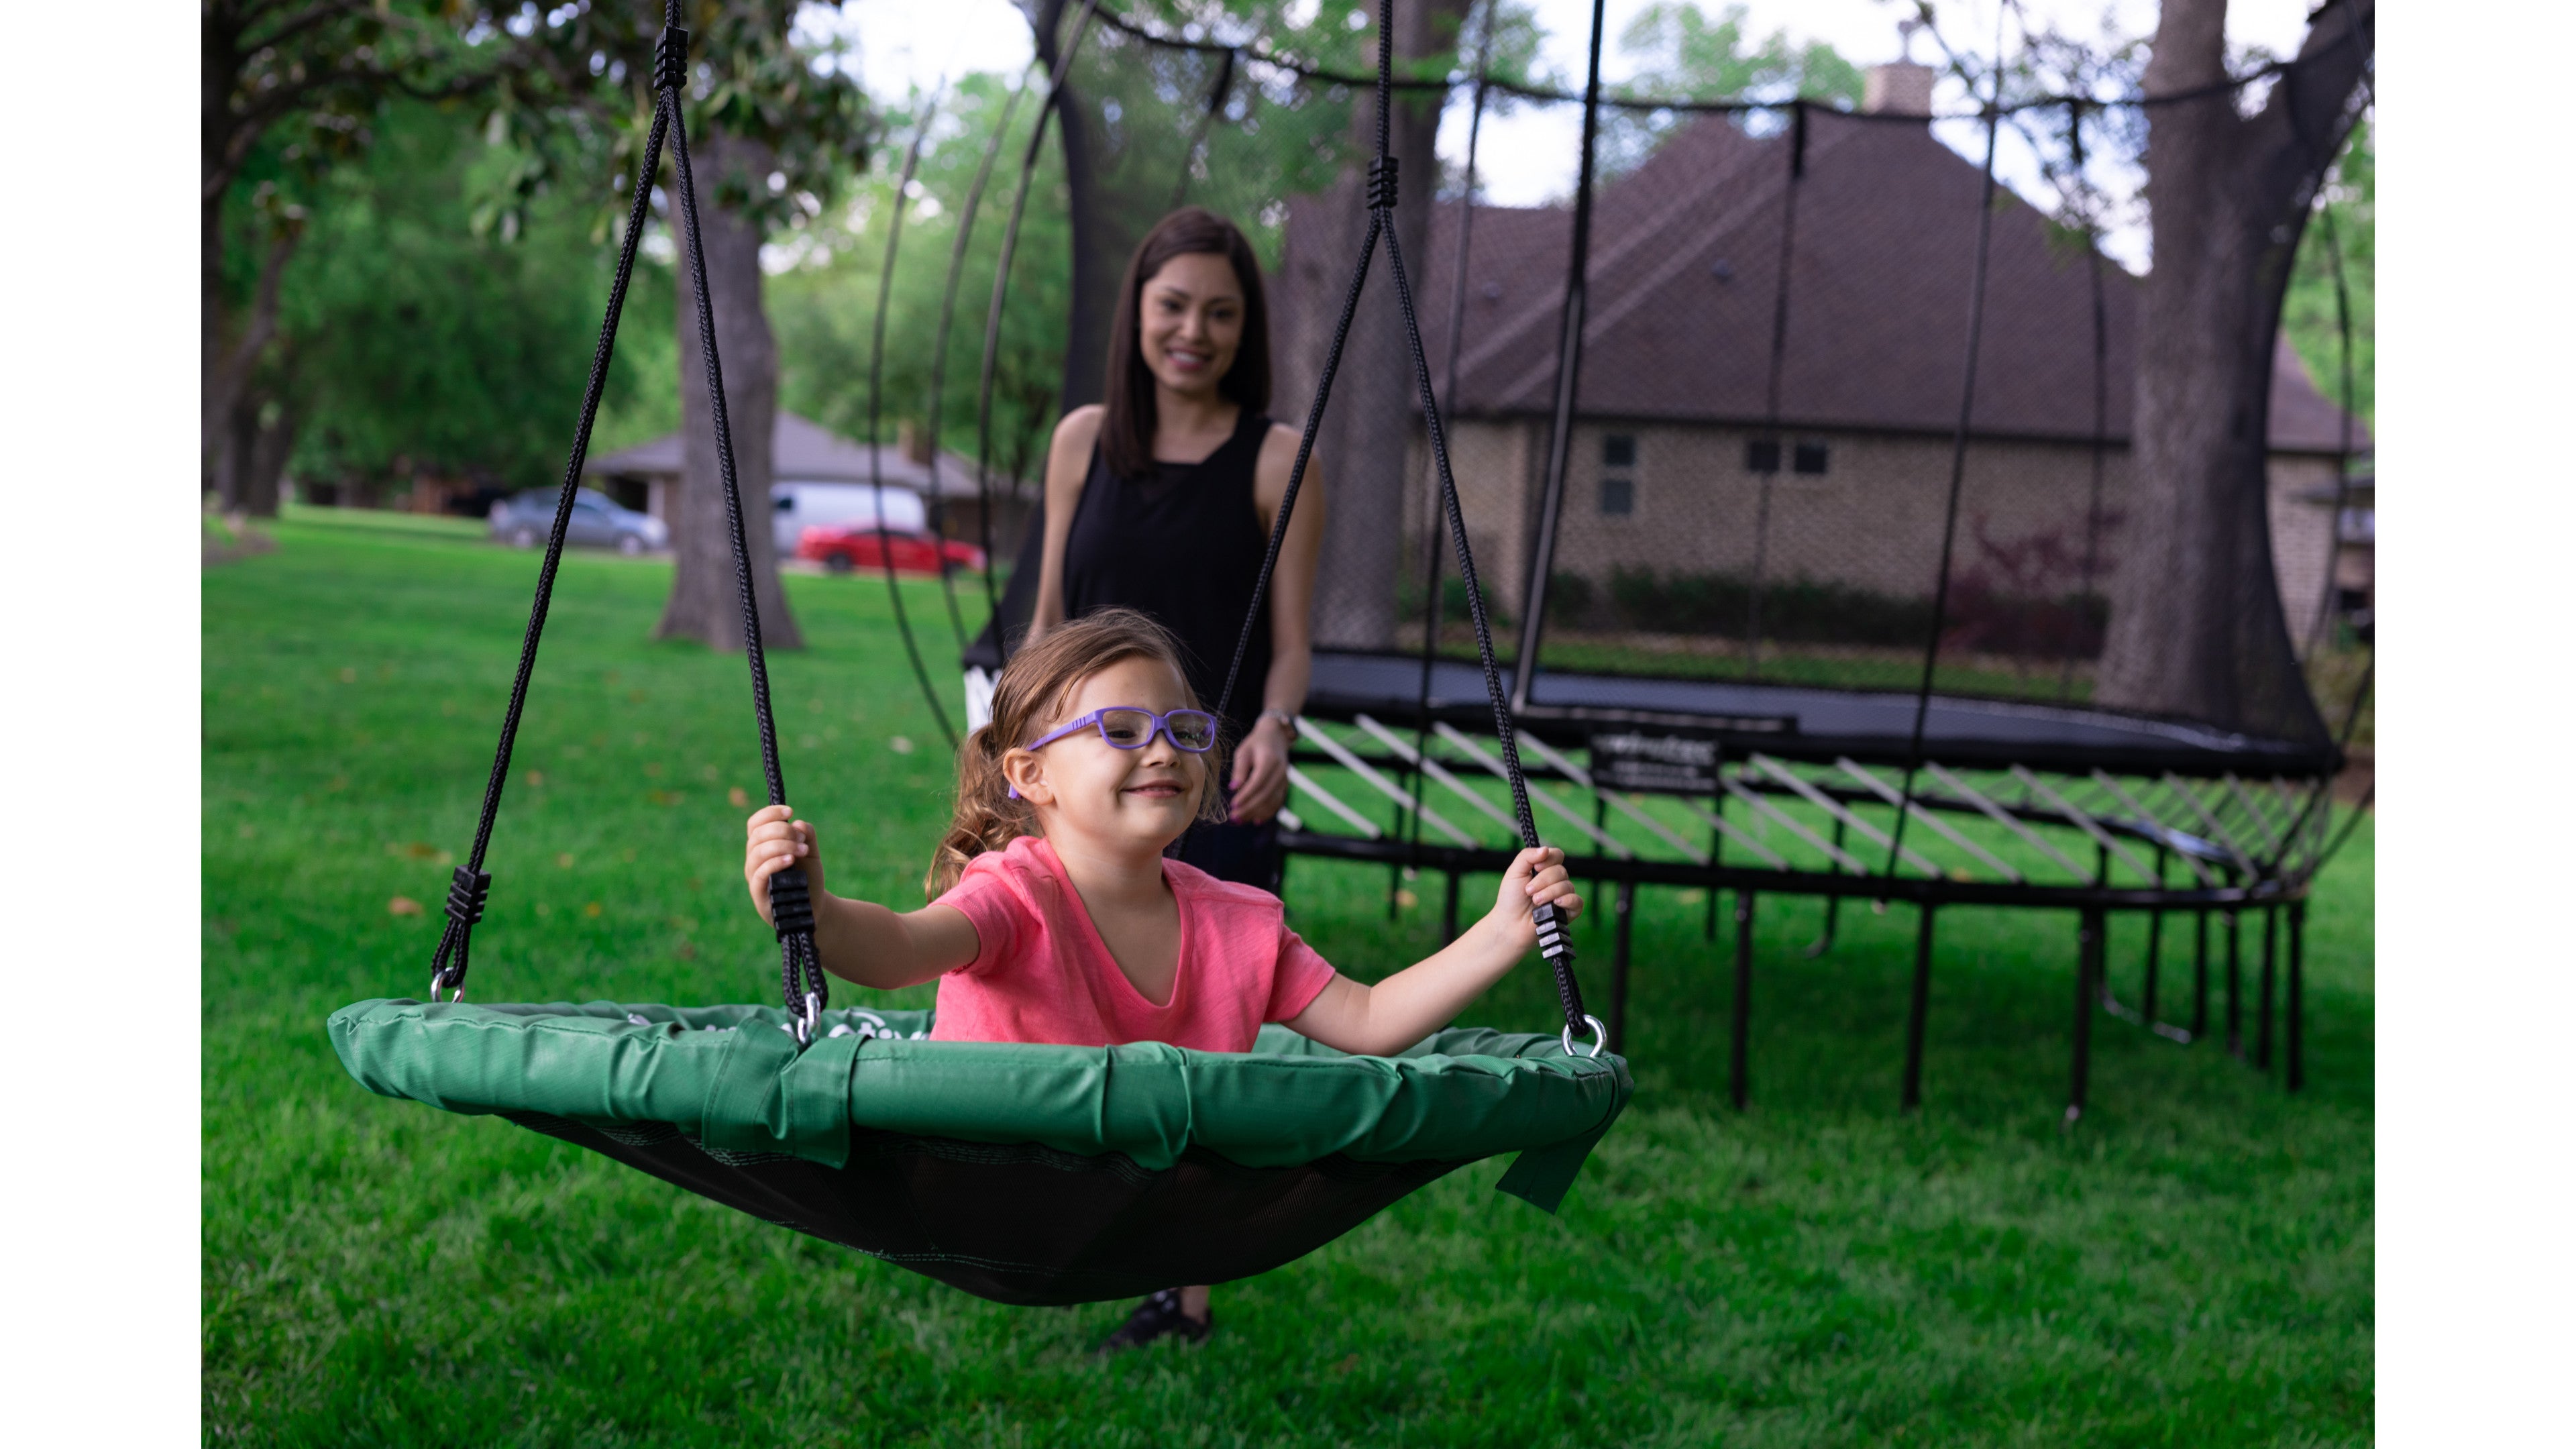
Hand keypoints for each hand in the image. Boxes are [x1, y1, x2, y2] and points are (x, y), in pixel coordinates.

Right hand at [743, 804, 823, 926]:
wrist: (813, 905)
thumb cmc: (807, 877)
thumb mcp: (811, 852)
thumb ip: (807, 835)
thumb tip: (797, 823)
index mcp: (762, 846)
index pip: (755, 823)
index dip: (769, 813)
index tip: (789, 811)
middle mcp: (754, 859)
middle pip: (757, 835)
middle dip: (782, 830)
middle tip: (802, 838)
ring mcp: (754, 876)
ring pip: (758, 851)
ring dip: (782, 845)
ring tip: (802, 849)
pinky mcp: (758, 893)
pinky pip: (760, 873)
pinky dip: (775, 862)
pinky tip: (790, 860)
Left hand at [1226, 715, 1291, 823]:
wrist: (1276, 737)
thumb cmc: (1256, 744)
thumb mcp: (1244, 752)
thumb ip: (1239, 770)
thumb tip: (1233, 788)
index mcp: (1269, 761)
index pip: (1257, 783)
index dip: (1245, 796)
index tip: (1233, 805)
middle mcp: (1280, 772)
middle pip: (1265, 795)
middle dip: (1249, 808)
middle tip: (1233, 818)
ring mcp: (1284, 780)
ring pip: (1272, 801)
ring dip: (1256, 813)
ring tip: (1240, 821)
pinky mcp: (1285, 785)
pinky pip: (1277, 802)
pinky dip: (1267, 813)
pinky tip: (1256, 820)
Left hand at [1486, 846, 1579, 952]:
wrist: (1510, 923)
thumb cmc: (1511, 898)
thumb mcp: (1514, 872)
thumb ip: (1527, 856)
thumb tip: (1545, 849)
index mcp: (1544, 869)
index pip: (1557, 855)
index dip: (1548, 860)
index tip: (1535, 868)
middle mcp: (1556, 881)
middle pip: (1561, 871)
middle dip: (1543, 881)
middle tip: (1528, 891)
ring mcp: (1563, 896)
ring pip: (1567, 886)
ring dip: (1549, 893)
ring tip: (1535, 902)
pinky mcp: (1568, 911)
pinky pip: (1577, 901)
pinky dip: (1568, 900)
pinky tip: (1556, 903)